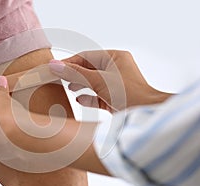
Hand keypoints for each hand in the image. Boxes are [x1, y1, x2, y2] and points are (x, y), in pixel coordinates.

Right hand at [49, 50, 171, 110]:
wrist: (146, 114)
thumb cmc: (128, 93)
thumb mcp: (98, 81)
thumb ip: (75, 73)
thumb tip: (54, 65)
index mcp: (114, 57)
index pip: (86, 56)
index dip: (69, 62)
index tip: (53, 68)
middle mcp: (115, 69)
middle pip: (87, 69)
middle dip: (73, 74)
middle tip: (57, 79)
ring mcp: (114, 84)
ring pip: (91, 82)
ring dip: (79, 85)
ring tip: (68, 88)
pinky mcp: (113, 98)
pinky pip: (96, 95)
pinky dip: (87, 97)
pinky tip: (79, 99)